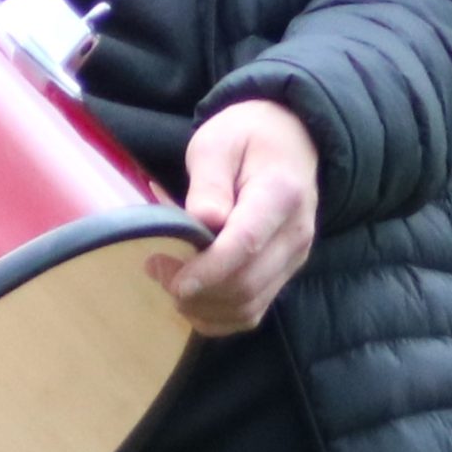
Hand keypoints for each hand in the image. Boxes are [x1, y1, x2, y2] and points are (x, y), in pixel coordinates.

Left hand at [145, 100, 319, 336]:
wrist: (289, 139)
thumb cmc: (245, 136)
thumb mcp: (216, 142)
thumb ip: (209, 183)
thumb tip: (202, 222)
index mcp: (281, 194)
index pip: (246, 244)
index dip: (207, 270)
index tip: (172, 280)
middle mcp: (296, 233)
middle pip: (248, 282)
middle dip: (199, 290)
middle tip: (156, 271)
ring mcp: (295, 256)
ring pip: (252, 304)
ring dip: (206, 307)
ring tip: (168, 285)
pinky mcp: (286, 270)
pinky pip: (256, 308)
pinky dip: (221, 316)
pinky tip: (192, 302)